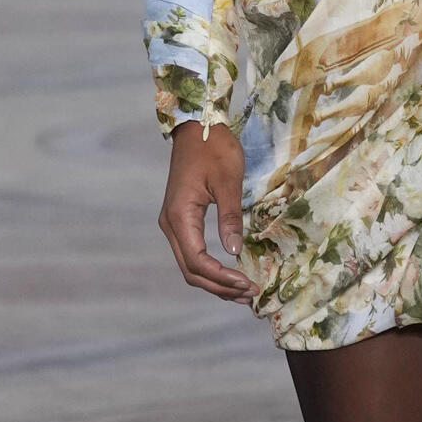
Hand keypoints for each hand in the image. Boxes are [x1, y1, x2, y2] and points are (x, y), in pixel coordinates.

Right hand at [159, 121, 255, 303]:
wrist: (197, 127)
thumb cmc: (214, 149)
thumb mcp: (228, 181)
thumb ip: (230, 217)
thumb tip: (233, 251)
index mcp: (180, 216)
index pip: (197, 261)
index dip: (222, 278)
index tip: (248, 284)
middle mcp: (171, 224)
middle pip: (191, 270)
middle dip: (220, 286)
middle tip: (250, 294)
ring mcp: (173, 223)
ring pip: (189, 265)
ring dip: (214, 282)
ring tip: (243, 292)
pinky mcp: (180, 221)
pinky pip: (191, 253)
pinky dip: (209, 269)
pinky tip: (229, 275)